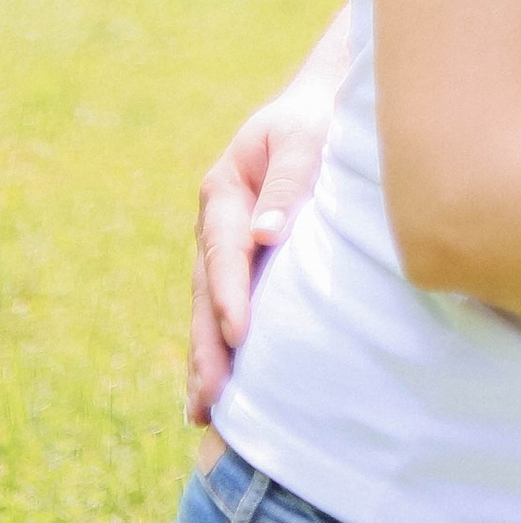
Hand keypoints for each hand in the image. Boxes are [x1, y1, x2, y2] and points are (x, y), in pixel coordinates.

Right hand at [187, 73, 333, 422]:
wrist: (316, 110)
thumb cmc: (314, 120)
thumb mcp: (302, 135)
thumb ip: (287, 179)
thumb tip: (267, 233)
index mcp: (224, 191)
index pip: (224, 250)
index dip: (229, 292)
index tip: (237, 332)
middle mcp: (216, 226)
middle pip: (207, 292)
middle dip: (207, 345)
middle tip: (212, 395)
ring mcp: (224, 250)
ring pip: (208, 311)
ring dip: (205, 360)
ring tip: (202, 411)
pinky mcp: (243, 268)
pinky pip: (224, 313)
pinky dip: (217, 351)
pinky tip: (215, 396)